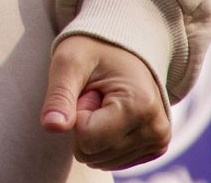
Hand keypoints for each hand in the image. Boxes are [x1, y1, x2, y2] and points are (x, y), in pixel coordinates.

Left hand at [41, 35, 170, 170]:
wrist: (123, 48)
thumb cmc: (93, 50)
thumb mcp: (69, 62)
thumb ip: (59, 95)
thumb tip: (51, 127)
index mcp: (140, 106)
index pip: (86, 138)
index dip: (76, 112)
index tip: (89, 89)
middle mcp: (157, 130)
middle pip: (92, 153)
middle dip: (84, 124)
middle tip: (95, 94)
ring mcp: (159, 142)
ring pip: (99, 160)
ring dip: (93, 132)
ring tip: (104, 102)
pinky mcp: (154, 148)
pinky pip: (111, 161)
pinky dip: (104, 140)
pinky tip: (113, 114)